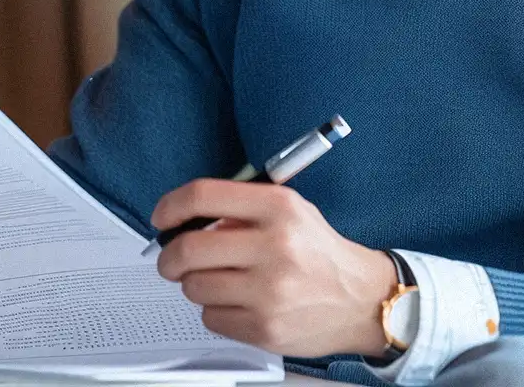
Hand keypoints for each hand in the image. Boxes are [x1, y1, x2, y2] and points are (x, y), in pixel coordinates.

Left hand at [151, 178, 395, 357]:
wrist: (360, 300)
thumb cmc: (319, 253)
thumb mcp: (291, 212)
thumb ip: (241, 210)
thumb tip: (184, 221)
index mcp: (278, 208)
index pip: (203, 196)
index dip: (170, 206)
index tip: (162, 217)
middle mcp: (275, 246)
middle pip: (188, 248)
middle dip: (169, 257)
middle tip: (170, 260)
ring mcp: (269, 291)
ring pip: (194, 287)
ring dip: (195, 285)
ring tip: (219, 281)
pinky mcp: (264, 327)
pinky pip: (210, 318)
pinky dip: (216, 311)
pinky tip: (239, 303)